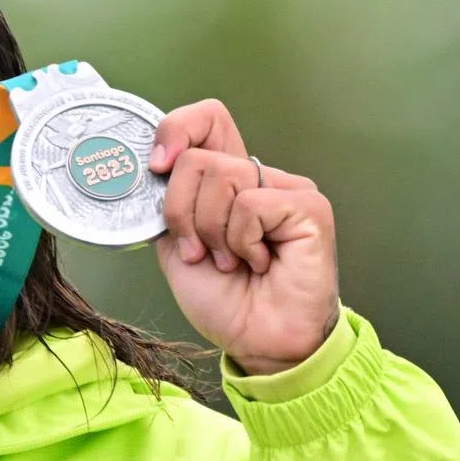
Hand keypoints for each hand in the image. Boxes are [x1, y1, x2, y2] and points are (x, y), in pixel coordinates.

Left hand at [148, 99, 339, 374]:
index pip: (205, 119)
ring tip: (230, 261)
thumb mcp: (175, 245)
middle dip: (182, 212)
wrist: (257, 341)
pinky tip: (258, 263)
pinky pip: (251, 205)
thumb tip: (150, 169)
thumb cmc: (224, 300)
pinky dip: (241, 241)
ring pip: (222, 176)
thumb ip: (166, 204)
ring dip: (211, 232)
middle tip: (201, 251)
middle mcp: (258, 176)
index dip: (174, 131)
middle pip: (198, 156)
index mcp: (225, 180)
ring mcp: (287, 187)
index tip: (156, 167)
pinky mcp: (309, 206)